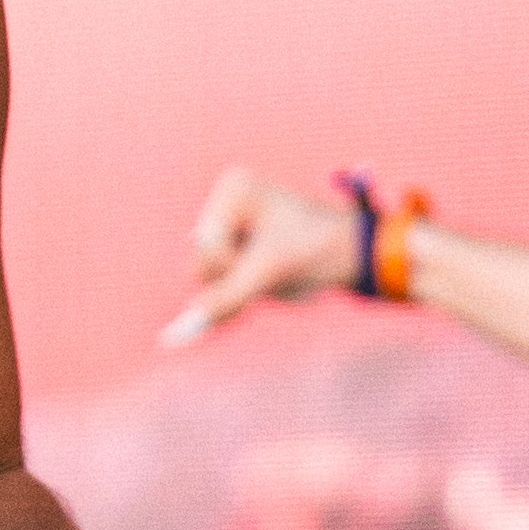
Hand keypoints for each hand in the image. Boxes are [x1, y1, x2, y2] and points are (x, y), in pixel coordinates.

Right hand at [164, 168, 367, 346]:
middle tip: (279, 269)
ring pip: (211, 279)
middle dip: (239, 279)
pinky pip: (222, 283)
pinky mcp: (238, 245)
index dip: (237, 268)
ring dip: (245, 289)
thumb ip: (218, 303)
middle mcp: (226, 202)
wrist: (358, 253)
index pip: (206, 251)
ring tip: (280, 274)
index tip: (275, 257)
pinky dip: (244, 293)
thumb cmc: (317, 253)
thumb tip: (170, 340)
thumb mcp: (266, 276)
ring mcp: (231, 224)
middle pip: (202, 264)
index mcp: (232, 190)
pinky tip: (268, 283)